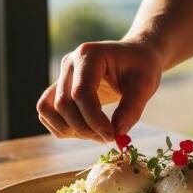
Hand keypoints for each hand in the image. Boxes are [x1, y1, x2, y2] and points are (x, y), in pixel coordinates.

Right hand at [36, 39, 162, 141]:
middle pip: (63, 104)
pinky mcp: (59, 88)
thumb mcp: (145, 85)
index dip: (94, 120)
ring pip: (48, 109)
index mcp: (90, 55)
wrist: (136, 56)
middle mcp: (70, 63)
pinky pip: (47, 112)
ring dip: (69, 129)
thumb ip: (132, 109)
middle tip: (108, 138)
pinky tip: (86, 131)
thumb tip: (117, 134)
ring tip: (96, 135)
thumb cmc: (142, 66)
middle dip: (84, 128)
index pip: (81, 93)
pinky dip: (62, 127)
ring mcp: (61, 75)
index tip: (112, 136)